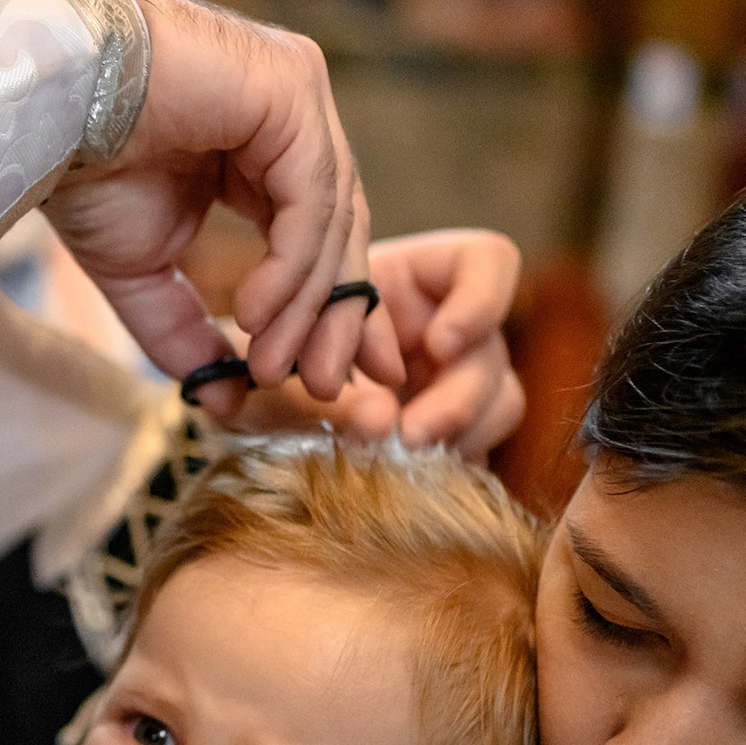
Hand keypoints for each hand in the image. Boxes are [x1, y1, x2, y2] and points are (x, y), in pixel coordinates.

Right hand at [45, 0, 405, 411]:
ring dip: (306, 305)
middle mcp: (291, 114)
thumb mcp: (142, 270)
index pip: (320, 231)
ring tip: (274, 367)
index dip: (328, 308)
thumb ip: (187, 330)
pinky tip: (253, 315)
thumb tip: (227, 402)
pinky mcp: (292, 88)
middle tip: (326, 389)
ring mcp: (297, 94)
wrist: (41, 103)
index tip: (329, 378)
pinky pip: (310, 196)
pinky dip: (293, 264)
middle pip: (340, 227)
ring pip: (330, 218)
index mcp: (262, 146)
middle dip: (335, 316)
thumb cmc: (79, 166)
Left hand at [212, 229, 520, 449]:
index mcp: (414, 276)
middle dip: (459, 396)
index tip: (439, 344)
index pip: (487, 263)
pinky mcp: (452, 430)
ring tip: (400, 460)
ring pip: (501, 400)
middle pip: (493, 347)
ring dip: (460, 433)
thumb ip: (318, 377)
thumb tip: (380, 422)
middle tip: (408, 436)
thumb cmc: (261, 354)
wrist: (244, 401)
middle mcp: (445, 323)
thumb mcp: (273, 358)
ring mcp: (454, 379)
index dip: (480, 299)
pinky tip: (405, 482)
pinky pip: (478, 447)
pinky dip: (449, 466)